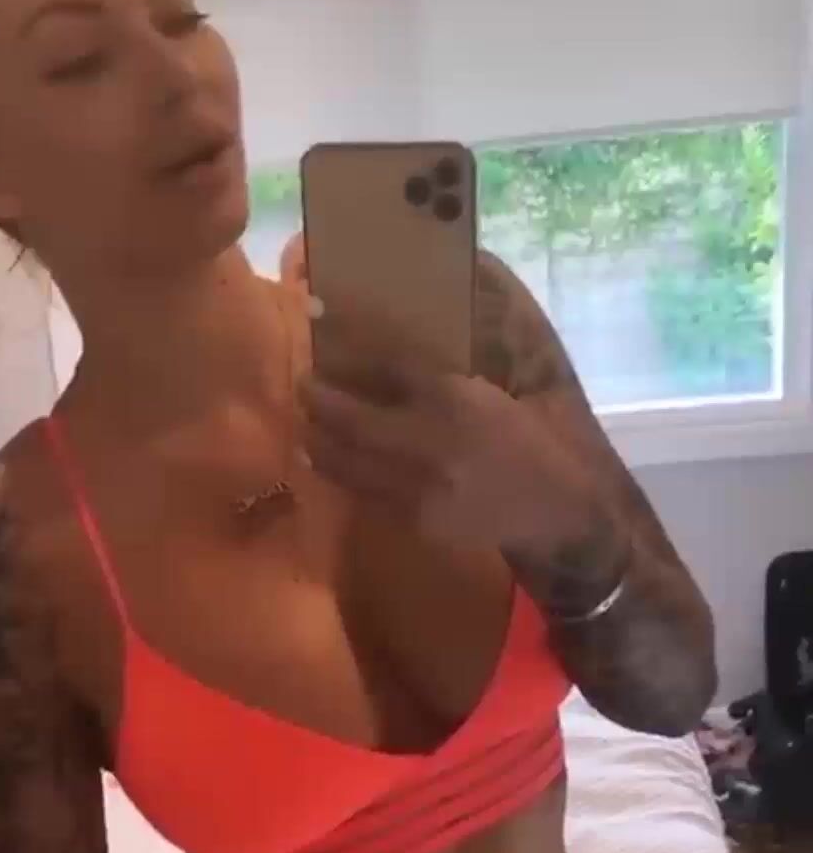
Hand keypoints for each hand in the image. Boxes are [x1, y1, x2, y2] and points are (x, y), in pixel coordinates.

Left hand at [298, 294, 596, 558]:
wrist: (551, 507)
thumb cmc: (521, 439)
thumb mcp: (487, 393)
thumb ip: (434, 375)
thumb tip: (379, 351)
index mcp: (457, 398)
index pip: (388, 366)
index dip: (350, 349)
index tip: (322, 333)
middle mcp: (432, 440)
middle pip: (353, 417)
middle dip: (318, 399)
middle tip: (302, 384)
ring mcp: (419, 485)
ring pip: (348, 460)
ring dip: (317, 438)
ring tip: (305, 422)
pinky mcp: (414, 519)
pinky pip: (363, 491)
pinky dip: (339, 471)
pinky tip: (326, 458)